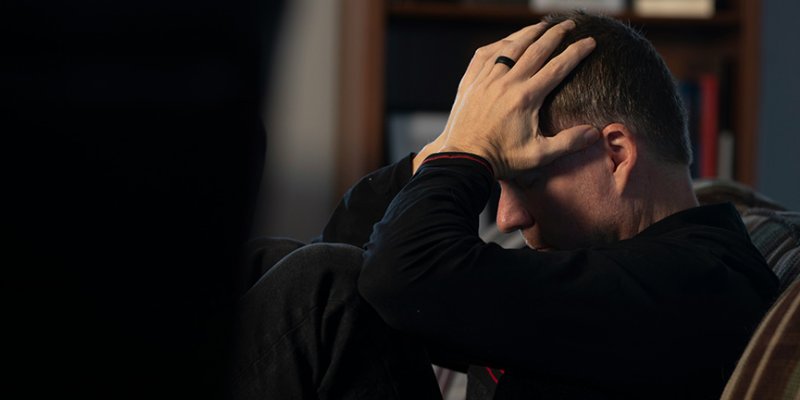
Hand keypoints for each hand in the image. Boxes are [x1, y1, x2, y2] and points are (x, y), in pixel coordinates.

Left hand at [432, 20, 598, 179]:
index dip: (577, 52)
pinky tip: (508, 41)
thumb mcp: (539, 155)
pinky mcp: (471, 82)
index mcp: (526, 97)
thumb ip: (568, 143)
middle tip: (570, 24)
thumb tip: (595, 133)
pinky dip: (500, 44)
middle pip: (536, 49)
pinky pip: (485, 54)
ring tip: (543, 25)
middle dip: (556, 34)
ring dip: (529, 33)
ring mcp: (486, 80)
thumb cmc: (502, 159)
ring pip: (510, 47)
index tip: (590, 42)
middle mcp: (506, 83)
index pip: (558, 67)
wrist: (464, 160)